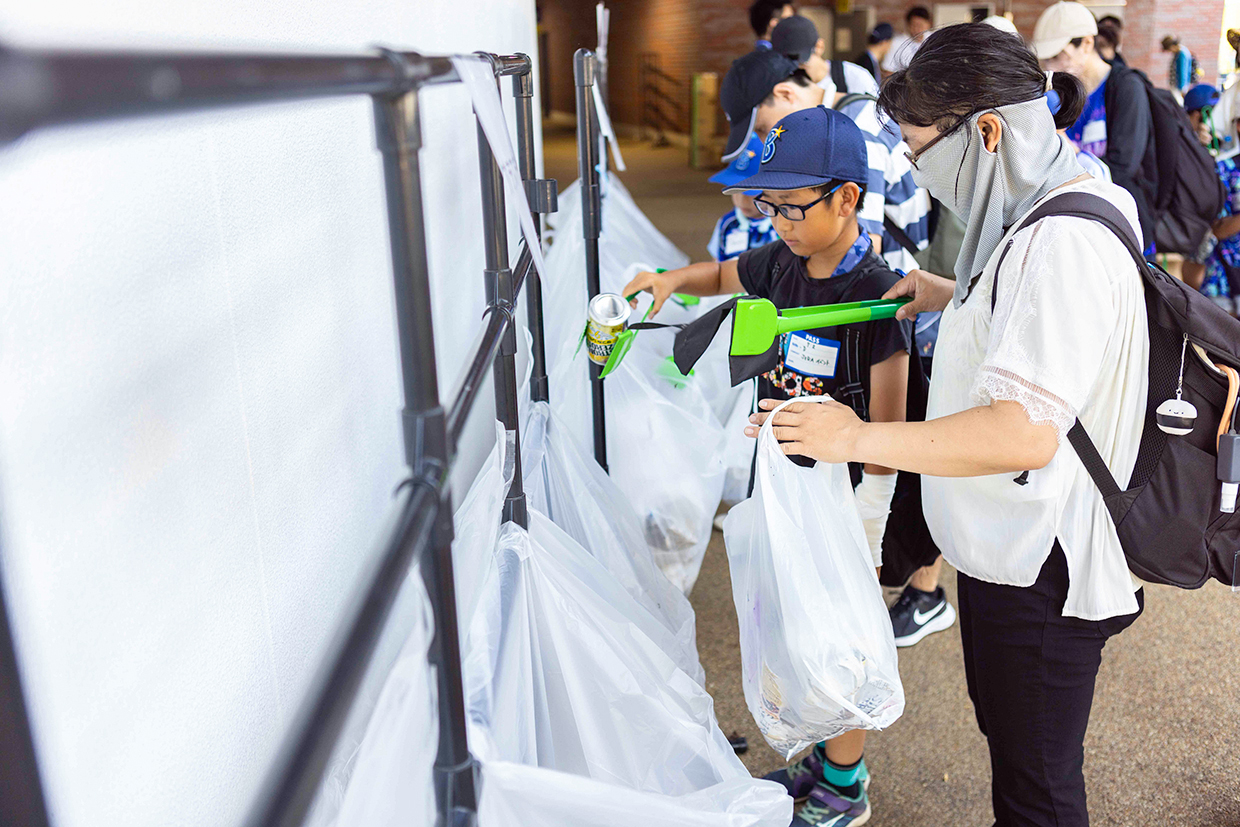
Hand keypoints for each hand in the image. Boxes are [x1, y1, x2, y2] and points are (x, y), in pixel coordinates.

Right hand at [619, 270, 677, 317]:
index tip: (625, 303)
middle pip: (629, 288)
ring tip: (636, 304)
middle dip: (629, 299)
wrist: (669, 280)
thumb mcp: (662, 299)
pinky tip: (636, 300)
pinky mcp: (638, 278)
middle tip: (634, 307)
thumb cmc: (666, 287)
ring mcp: (639, 276)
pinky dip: (631, 294)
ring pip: (628, 287)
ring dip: (629, 297)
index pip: (633, 288)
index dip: (628, 296)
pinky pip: (630, 286)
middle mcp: (642, 276)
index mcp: (647, 280)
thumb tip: (650, 316)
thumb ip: (656, 308)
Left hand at [744, 398, 863, 463]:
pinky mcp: (807, 447)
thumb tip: (825, 399)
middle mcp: (804, 420)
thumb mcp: (838, 407)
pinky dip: (775, 447)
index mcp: (811, 409)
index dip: (772, 404)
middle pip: (777, 417)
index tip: (761, 404)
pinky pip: (786, 447)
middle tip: (751, 418)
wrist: (857, 438)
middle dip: (762, 417)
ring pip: (777, 431)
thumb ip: (827, 403)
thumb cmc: (850, 424)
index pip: (786, 405)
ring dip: (761, 431)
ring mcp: (804, 434)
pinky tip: (766, 448)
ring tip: (750, 432)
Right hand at [882, 268, 953, 319]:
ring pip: (904, 298)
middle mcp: (913, 278)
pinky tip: (916, 312)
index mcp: (912, 277)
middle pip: (898, 294)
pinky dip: (911, 306)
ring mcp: (916, 284)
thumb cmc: (944, 294)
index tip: (881, 308)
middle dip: (899, 306)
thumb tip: (897, 314)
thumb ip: (908, 309)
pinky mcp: (919, 289)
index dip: (887, 300)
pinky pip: (910, 298)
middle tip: (900, 315)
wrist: (957, 295)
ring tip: (913, 315)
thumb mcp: (924, 304)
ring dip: (906, 308)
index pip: (894, 289)